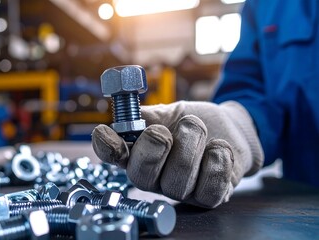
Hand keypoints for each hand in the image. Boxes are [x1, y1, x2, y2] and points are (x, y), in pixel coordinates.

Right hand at [92, 101, 263, 207]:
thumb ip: (148, 115)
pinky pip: (209, 186)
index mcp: (137, 154)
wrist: (228, 129)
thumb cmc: (193, 122)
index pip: (112, 156)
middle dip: (153, 148)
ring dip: (192, 143)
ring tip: (198, 127)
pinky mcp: (208, 197)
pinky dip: (217, 159)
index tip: (105, 132)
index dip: (106, 147)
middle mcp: (154, 177)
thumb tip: (127, 112)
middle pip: (141, 176)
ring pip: (178, 180)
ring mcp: (180, 191)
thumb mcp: (168, 113)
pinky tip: (218, 147)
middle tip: (163, 130)